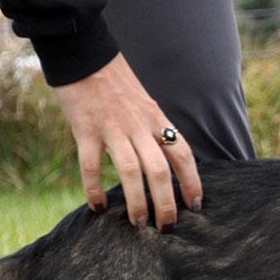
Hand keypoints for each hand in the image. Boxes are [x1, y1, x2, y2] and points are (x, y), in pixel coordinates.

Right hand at [53, 53, 201, 229]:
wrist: (83, 52)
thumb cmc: (114, 82)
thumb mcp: (145, 103)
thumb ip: (154, 129)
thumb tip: (167, 161)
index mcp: (155, 118)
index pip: (182, 153)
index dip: (192, 180)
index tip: (196, 205)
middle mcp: (138, 125)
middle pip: (160, 169)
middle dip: (166, 202)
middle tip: (166, 227)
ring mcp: (112, 127)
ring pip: (131, 171)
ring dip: (137, 201)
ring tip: (139, 223)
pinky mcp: (85, 128)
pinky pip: (91, 165)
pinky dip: (94, 189)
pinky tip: (97, 207)